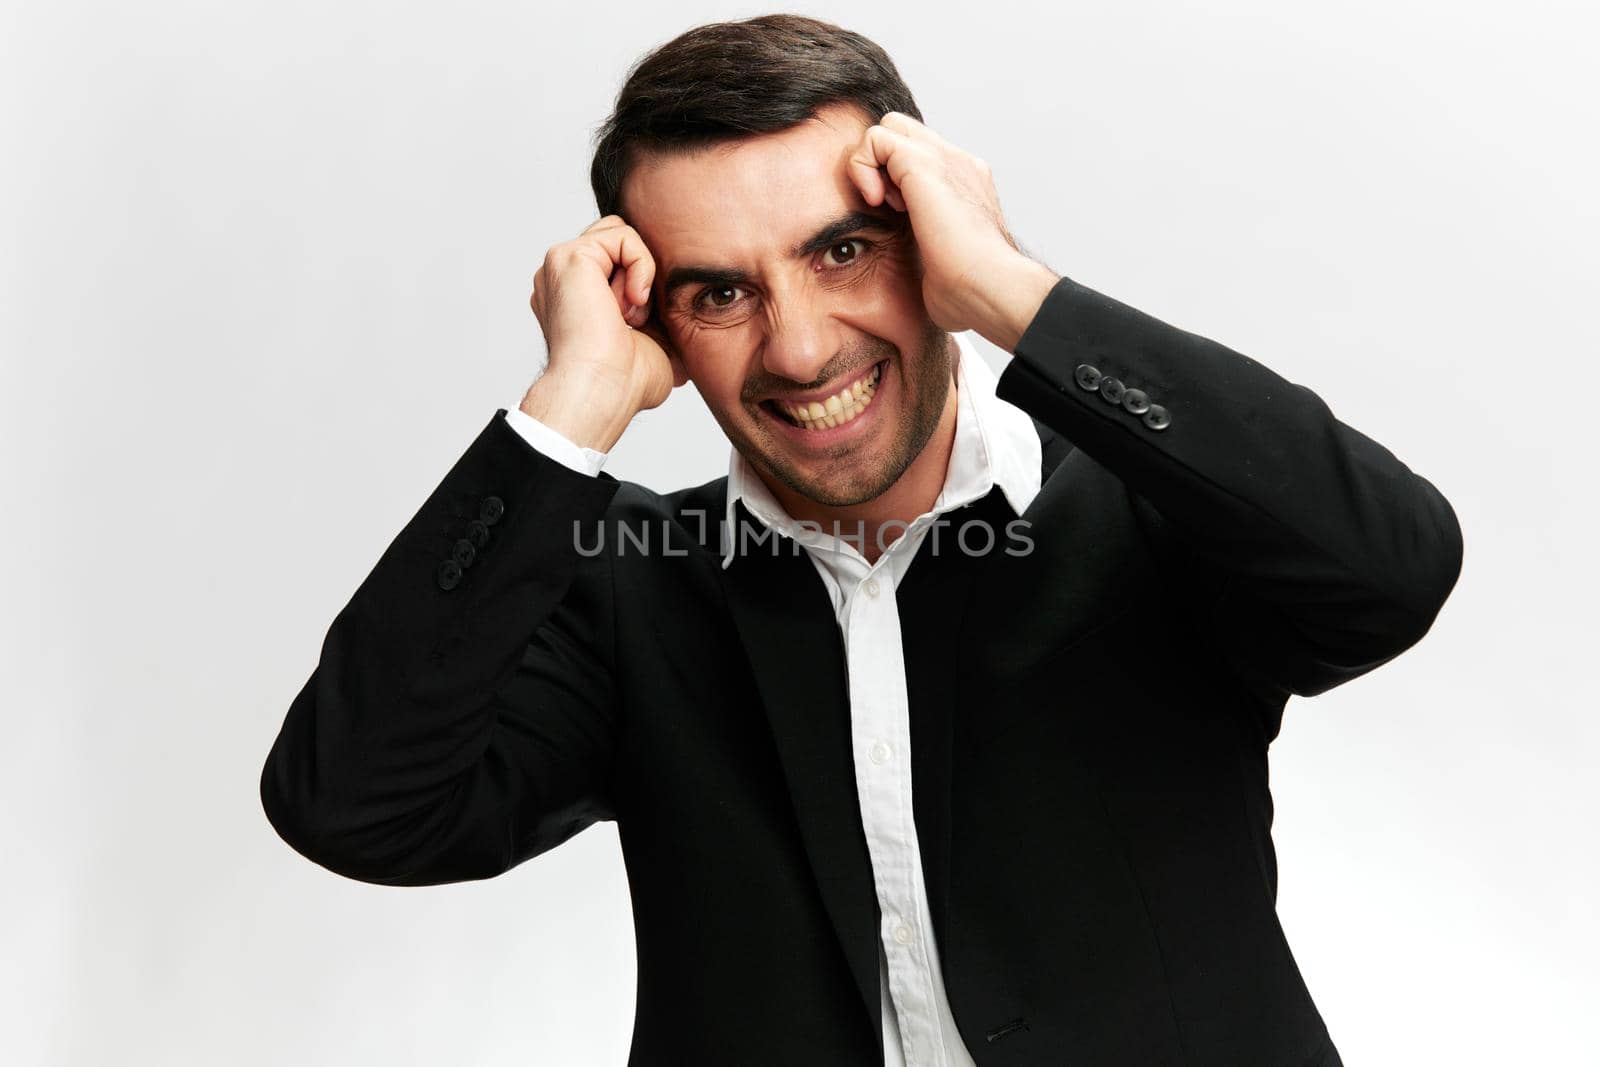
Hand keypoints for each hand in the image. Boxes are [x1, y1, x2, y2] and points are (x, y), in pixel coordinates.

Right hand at [523, 215, 687, 450]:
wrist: (605, 390)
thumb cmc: (625, 383)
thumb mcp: (656, 345)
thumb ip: (662, 322)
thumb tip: (688, 327)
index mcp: (576, 299)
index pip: (618, 262)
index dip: (643, 284)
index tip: (643, 324)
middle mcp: (563, 280)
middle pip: (618, 242)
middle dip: (640, 274)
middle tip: (637, 319)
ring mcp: (561, 266)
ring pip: (621, 236)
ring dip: (638, 274)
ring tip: (630, 314)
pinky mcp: (569, 256)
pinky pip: (623, 235)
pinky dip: (641, 266)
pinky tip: (633, 301)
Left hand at [846, 112, 1059, 351]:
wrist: (991, 289)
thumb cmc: (972, 294)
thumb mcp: (943, 270)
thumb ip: (931, 255)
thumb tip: (928, 281)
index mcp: (965, 188)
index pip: (920, 159)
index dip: (895, 181)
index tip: (897, 220)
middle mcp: (958, 166)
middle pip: (905, 134)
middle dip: (882, 164)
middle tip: (888, 208)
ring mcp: (945, 159)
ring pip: (889, 128)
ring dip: (872, 165)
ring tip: (883, 206)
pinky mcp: (924, 162)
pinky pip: (875, 138)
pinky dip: (861, 166)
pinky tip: (875, 202)